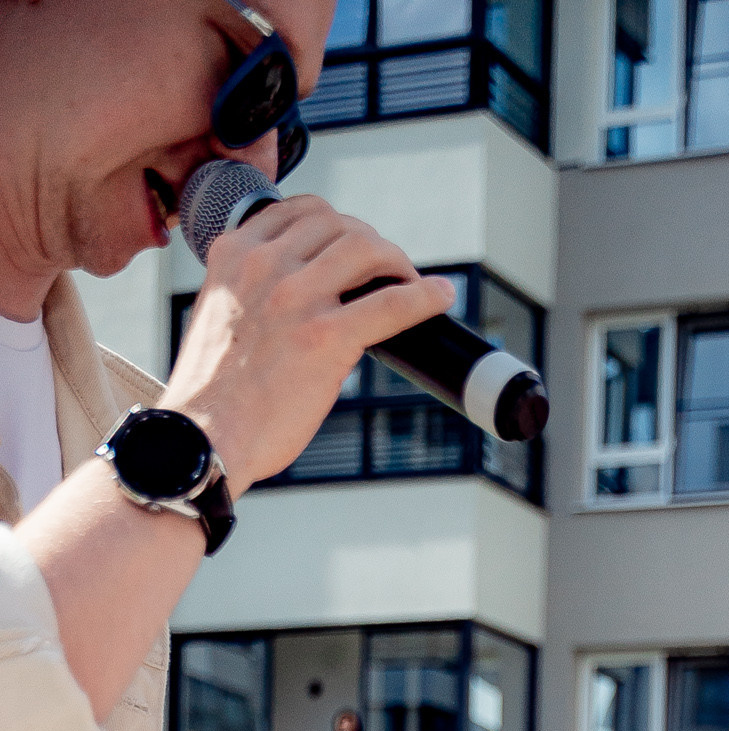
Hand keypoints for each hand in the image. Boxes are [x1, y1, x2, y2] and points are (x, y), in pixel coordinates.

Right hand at [160, 198, 453, 494]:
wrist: (202, 437)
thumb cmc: (213, 392)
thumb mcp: (221, 312)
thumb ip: (253, 289)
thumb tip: (302, 292)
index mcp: (234, 253)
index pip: (302, 210)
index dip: (340, 226)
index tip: (355, 248)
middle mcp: (263, 264)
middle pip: (340, 225)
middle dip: (372, 244)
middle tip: (389, 274)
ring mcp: (295, 298)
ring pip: (367, 250)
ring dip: (398, 264)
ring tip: (411, 285)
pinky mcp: (325, 338)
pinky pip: (392, 304)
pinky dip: (425, 297)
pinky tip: (442, 297)